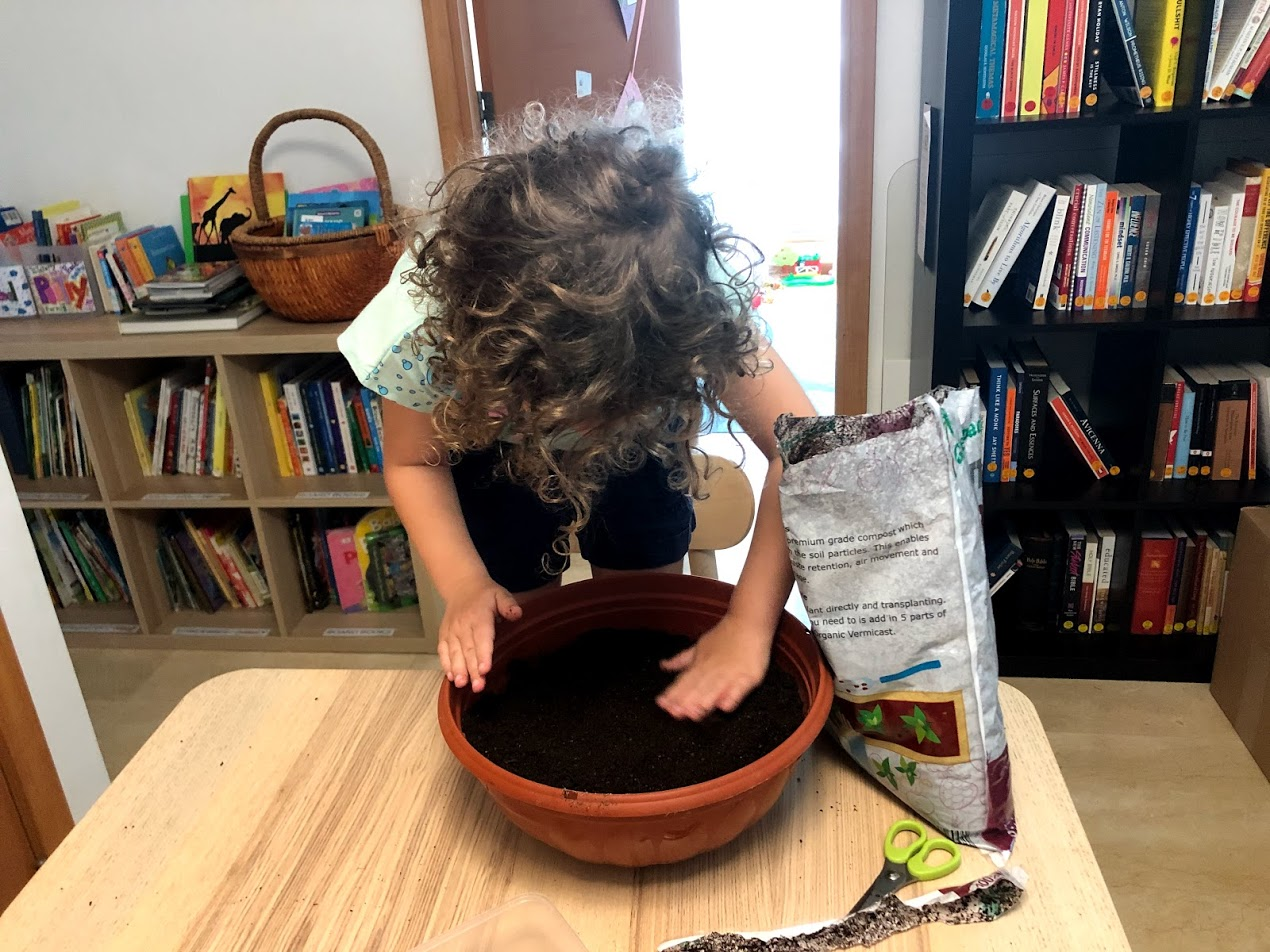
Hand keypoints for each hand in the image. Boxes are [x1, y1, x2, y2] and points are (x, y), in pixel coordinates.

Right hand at [438, 575, 521, 691]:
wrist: (461, 586)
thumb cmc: (485, 595)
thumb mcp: (500, 594)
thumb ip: (508, 605)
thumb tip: (517, 613)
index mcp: (479, 616)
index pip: (482, 638)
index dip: (483, 654)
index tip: (485, 669)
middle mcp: (463, 625)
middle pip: (468, 650)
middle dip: (472, 670)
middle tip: (478, 686)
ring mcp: (451, 631)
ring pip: (454, 652)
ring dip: (458, 669)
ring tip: (462, 684)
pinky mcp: (444, 635)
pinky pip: (443, 651)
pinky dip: (446, 664)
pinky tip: (451, 677)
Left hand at [657, 613, 773, 720]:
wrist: (748, 622)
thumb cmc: (724, 636)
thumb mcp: (699, 647)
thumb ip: (681, 660)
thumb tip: (663, 665)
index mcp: (700, 664)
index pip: (684, 681)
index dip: (673, 693)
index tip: (662, 704)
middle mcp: (713, 670)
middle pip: (697, 688)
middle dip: (686, 701)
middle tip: (675, 713)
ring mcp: (731, 673)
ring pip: (715, 690)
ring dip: (704, 701)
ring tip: (694, 713)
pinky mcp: (749, 676)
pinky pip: (740, 689)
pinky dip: (732, 697)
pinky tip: (725, 706)